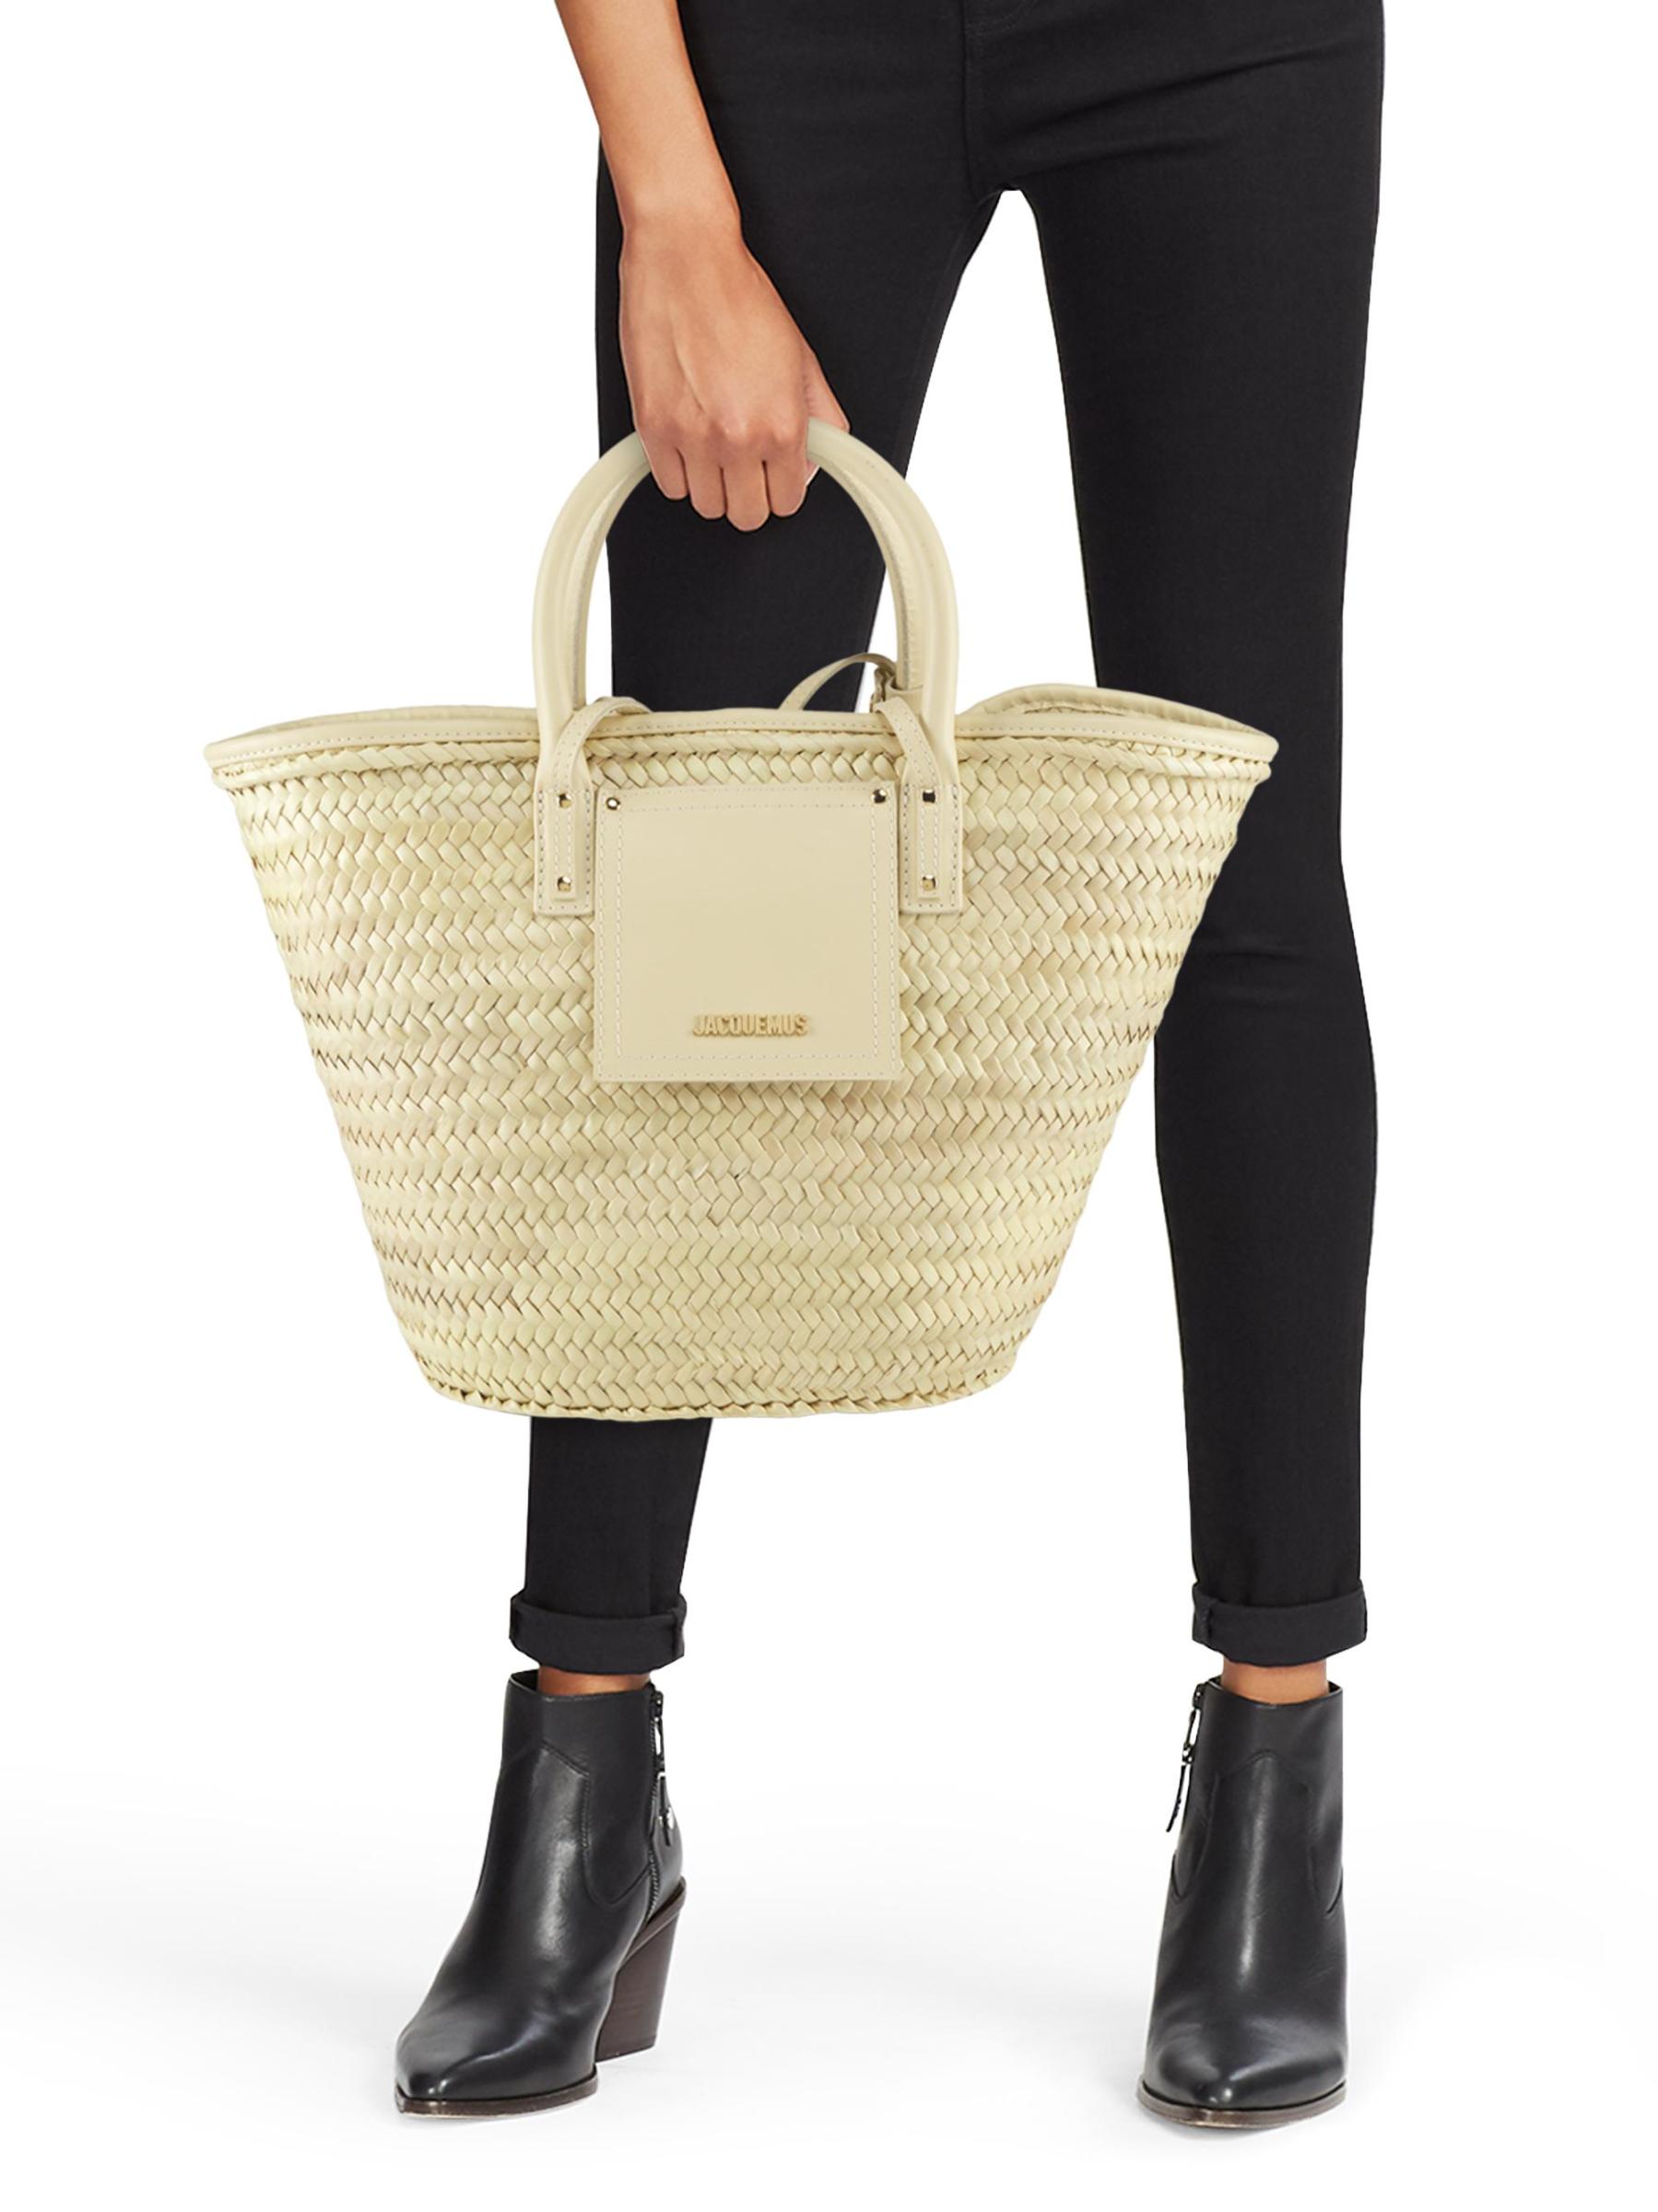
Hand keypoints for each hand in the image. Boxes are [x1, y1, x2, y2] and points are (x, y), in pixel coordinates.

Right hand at [619, 213, 847, 529]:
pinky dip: (679, 473)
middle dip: (749, 496)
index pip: (786, 502)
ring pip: (706, 507)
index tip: (774, 476)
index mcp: (781, 425)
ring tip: (714, 451)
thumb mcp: (800, 356)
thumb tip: (815, 459)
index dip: (782, 490)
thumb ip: (818, 415)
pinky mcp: (652, 427)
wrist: (685, 255)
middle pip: (746, 516)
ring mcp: (692, 437)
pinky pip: (669, 486)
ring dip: (713, 486)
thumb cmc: (741, 296)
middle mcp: (738, 439)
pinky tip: (687, 444)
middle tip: (745, 468)